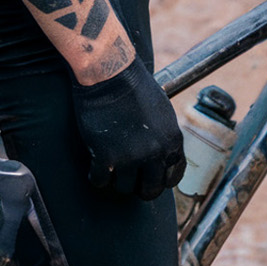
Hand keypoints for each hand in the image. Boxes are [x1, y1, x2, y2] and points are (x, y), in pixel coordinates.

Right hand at [71, 59, 184, 200]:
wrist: (110, 75)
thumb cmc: (134, 86)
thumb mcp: (162, 112)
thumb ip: (164, 136)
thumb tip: (161, 155)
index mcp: (173, 141)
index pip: (173, 177)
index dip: (160, 181)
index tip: (149, 179)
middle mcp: (155, 153)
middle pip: (150, 190)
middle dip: (138, 187)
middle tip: (128, 179)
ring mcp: (131, 158)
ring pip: (124, 188)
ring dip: (116, 181)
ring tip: (109, 169)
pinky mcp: (106, 157)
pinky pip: (100, 181)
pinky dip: (96, 177)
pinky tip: (93, 168)